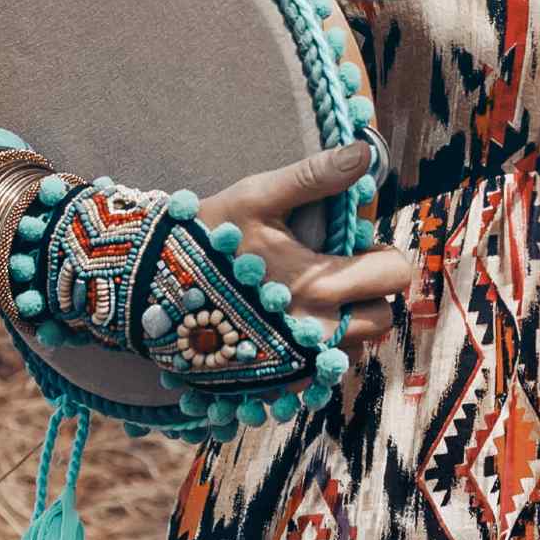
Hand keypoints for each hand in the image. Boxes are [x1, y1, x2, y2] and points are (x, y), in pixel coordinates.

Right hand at [192, 137, 415, 373]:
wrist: (146, 292)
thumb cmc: (204, 238)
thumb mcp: (257, 197)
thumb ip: (315, 176)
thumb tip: (364, 153)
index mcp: (318, 284)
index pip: (394, 274)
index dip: (379, 255)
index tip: (352, 247)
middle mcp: (313, 334)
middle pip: (382, 319)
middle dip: (368, 294)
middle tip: (334, 274)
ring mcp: (295, 367)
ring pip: (354, 349)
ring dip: (345, 326)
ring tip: (309, 299)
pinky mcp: (275, 387)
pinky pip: (320, 377)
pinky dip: (315, 355)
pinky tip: (287, 328)